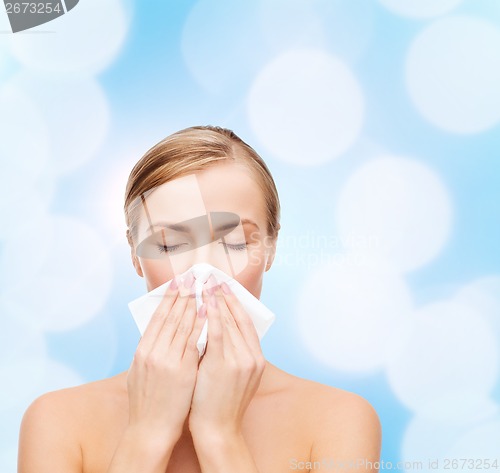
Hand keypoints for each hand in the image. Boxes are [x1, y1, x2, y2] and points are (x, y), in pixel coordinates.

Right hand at [126, 272, 206, 443]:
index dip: (168, 298)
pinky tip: (207, 311)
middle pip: (171, 316)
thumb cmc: (146, 401)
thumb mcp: (140, 371)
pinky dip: (200, 325)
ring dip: (193, 304)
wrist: (149, 429)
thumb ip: (150, 350)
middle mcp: (153, 352)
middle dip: (182, 295)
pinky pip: (194, 342)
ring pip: (183, 325)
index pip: (158, 317)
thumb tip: (159, 331)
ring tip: (200, 287)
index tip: (177, 282)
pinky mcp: (182, 371)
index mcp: (142, 350)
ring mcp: (168, 361)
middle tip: (191, 277)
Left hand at [188, 276, 265, 436]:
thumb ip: (234, 355)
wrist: (218, 430)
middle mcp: (252, 356)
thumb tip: (221, 333)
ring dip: (217, 301)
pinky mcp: (224, 364)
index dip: (236, 304)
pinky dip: (212, 315)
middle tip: (215, 279)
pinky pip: (217, 333)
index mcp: (256, 359)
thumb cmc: (221, 404)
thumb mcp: (237, 378)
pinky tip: (205, 302)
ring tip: (207, 285)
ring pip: (228, 322)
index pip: (246, 323)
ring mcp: (240, 360)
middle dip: (226, 297)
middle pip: (238, 319)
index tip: (226, 289)